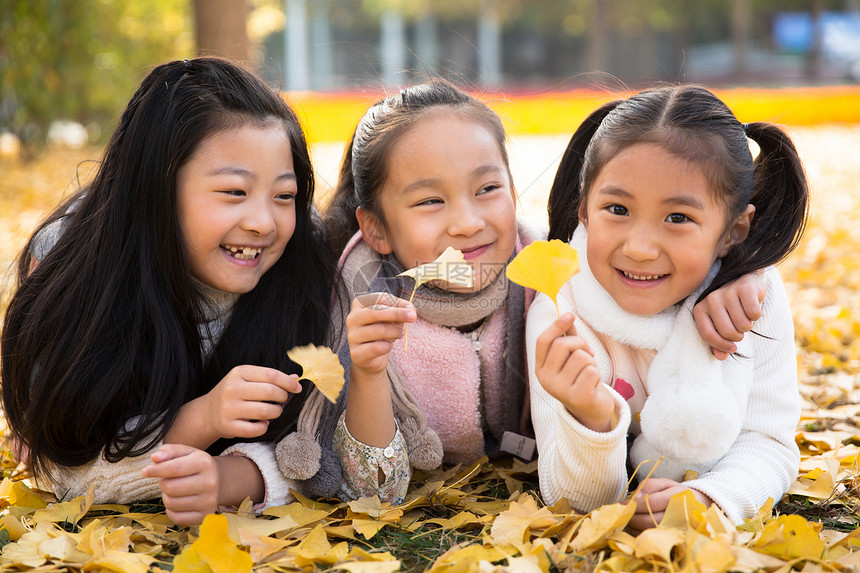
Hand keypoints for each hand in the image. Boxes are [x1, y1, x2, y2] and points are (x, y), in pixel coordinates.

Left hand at [143, 444, 219, 525]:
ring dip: (167, 497)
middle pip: (171, 488)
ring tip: (175, 490)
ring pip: (171, 503)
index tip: (145, 471)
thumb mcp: (186, 452)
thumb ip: (169, 451)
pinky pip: (176, 518)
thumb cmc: (196, 465)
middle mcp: (209, 482)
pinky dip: (171, 510)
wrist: (219, 480)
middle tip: (168, 480)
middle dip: (163, 483)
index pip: (173, 468)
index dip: (155, 470)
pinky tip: (178, 502)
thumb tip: (154, 458)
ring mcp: (208, 501)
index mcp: (204, 463)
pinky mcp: (205, 516)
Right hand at [201, 365, 301, 440]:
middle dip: (283, 397)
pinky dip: (265, 426)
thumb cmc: (235, 394)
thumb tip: (296, 377)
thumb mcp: (248, 380)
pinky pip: (256, 429)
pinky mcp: (228, 426)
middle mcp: (232, 389)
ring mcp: (229, 408)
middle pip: (270, 392)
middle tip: (283, 400)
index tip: (297, 387)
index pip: (271, 374)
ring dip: (276, 412)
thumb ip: (270, 378)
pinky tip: (262, 423)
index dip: (288, 382)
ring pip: (265, 411)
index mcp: (239, 373)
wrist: (208, 412)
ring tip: (274, 411)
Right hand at [347, 293, 415, 377]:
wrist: (372, 358)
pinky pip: (377, 348)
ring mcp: (352, 336)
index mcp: (359, 304)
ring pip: (378, 330)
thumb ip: (402, 310)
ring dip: (395, 332)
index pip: (378, 298)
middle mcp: (352, 318)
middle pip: (375, 312)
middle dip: (397, 313)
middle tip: (413, 317)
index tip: (411, 309)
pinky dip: (388, 347)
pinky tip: (388, 346)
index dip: (397, 302)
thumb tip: (411, 310)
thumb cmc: (383, 332)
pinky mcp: (356, 353)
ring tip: (399, 334)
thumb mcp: (393, 318)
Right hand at [534, 313, 613, 431]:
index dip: (556, 325)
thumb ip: (567, 338)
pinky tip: (593, 383)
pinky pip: (591, 371)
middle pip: (563, 345)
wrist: (590, 411)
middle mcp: (546, 379)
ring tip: (589, 372)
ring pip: (581, 357)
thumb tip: (567, 314)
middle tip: (588, 353)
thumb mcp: (570, 359)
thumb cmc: (580, 379)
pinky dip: (597, 374)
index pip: (543, 341)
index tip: (570, 315)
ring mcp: (560, 390)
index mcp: (541, 368)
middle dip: (580, 343)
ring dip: (591, 361)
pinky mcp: (577, 397)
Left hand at [627, 478, 712, 531]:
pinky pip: (654, 539)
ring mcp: (677, 528)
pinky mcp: (674, 537)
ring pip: (651, 531)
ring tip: (625, 522)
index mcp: (676, 497)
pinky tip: (633, 529)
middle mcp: (678, 515)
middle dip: (632, 518)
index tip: (623, 504)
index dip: (635, 504)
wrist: (699, 506)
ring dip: (634, 528)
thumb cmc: (677, 493)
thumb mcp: (665, 483)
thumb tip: (635, 496)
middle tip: (622, 515)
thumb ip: (649, 485)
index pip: (652, 503)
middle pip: (650, 520)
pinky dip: (641, 535)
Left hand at [693, 272, 764, 359]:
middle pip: (727, 332)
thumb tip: (721, 357)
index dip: (721, 346)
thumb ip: (718, 342)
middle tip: (740, 329)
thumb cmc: (729, 308)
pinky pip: (754, 313)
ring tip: (745, 317)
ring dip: (748, 326)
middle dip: (738, 336)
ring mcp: (727, 292)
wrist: (743, 281)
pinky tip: (752, 309)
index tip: (732, 348)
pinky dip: (756, 316)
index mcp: (700, 309)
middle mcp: (710, 299)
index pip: (707, 335)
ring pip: (743, 325)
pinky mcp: (745, 288)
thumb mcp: (720, 324)